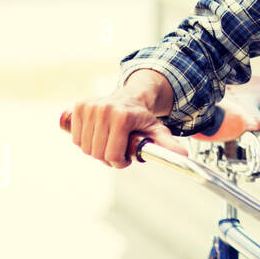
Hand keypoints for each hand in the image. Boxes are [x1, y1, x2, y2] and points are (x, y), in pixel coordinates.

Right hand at [64, 88, 187, 167]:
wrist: (131, 97)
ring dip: (96, 151)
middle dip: (108, 158)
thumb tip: (184, 155)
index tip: (125, 159)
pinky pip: (75, 138)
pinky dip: (85, 142)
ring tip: (109, 143)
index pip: (112, 154)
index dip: (119, 162)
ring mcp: (89, 107)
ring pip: (85, 147)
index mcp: (122, 116)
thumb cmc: (143, 118)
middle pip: (97, 152)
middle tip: (118, 152)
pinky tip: (98, 135)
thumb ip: (167, 144)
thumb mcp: (157, 130)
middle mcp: (103, 109)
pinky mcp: (79, 107)